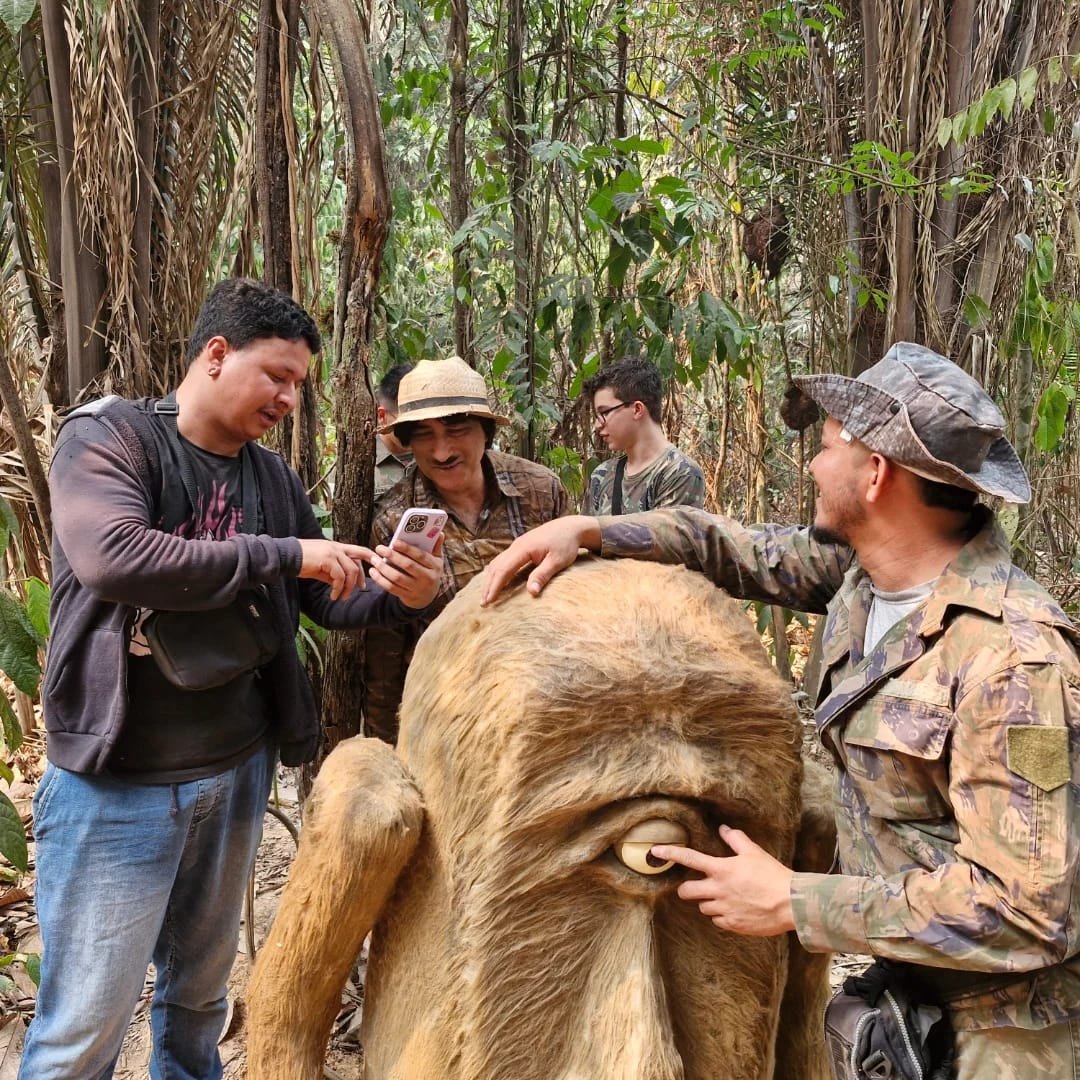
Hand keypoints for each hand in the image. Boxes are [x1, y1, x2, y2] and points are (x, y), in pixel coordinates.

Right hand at [297, 539, 371, 600]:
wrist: (287, 557)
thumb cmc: (302, 562)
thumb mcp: (322, 567)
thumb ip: (334, 573)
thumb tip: (342, 585)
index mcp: (337, 547)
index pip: (359, 550)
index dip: (370, 558)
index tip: (376, 568)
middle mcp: (337, 547)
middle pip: (359, 559)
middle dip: (362, 576)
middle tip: (361, 588)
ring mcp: (332, 552)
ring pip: (351, 570)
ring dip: (348, 587)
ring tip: (342, 597)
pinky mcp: (327, 559)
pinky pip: (340, 577)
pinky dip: (338, 589)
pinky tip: (333, 596)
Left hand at [369, 535, 444, 609]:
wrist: (427, 598)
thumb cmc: (429, 572)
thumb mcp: (436, 561)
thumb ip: (436, 547)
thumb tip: (440, 533)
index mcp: (435, 566)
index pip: (420, 556)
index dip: (407, 548)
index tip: (394, 542)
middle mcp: (427, 578)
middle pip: (408, 566)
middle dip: (392, 556)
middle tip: (379, 548)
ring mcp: (417, 589)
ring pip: (397, 577)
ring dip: (383, 568)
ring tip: (374, 559)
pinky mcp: (407, 596)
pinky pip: (391, 587)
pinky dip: (380, 579)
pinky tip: (373, 571)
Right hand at [480, 516, 601, 603]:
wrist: (571, 527)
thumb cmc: (566, 544)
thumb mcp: (557, 561)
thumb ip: (542, 575)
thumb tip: (530, 593)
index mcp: (523, 548)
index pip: (503, 570)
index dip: (495, 586)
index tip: (488, 601)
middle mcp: (516, 545)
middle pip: (496, 566)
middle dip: (488, 585)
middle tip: (483, 603)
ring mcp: (518, 545)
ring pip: (498, 562)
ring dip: (491, 578)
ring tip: (487, 594)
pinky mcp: (521, 546)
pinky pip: (504, 560)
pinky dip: (497, 571)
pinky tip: (496, 579)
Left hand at [651, 825, 795, 936]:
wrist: (791, 904)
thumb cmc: (773, 875)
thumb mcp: (754, 852)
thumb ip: (736, 840)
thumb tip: (723, 829)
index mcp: (721, 870)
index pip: (689, 858)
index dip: (670, 853)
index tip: (655, 851)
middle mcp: (717, 890)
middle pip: (686, 891)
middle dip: (686, 889)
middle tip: (693, 886)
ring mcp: (723, 910)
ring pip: (703, 907)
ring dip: (707, 901)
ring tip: (724, 897)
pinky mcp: (732, 925)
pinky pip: (717, 920)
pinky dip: (721, 915)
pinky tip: (734, 910)